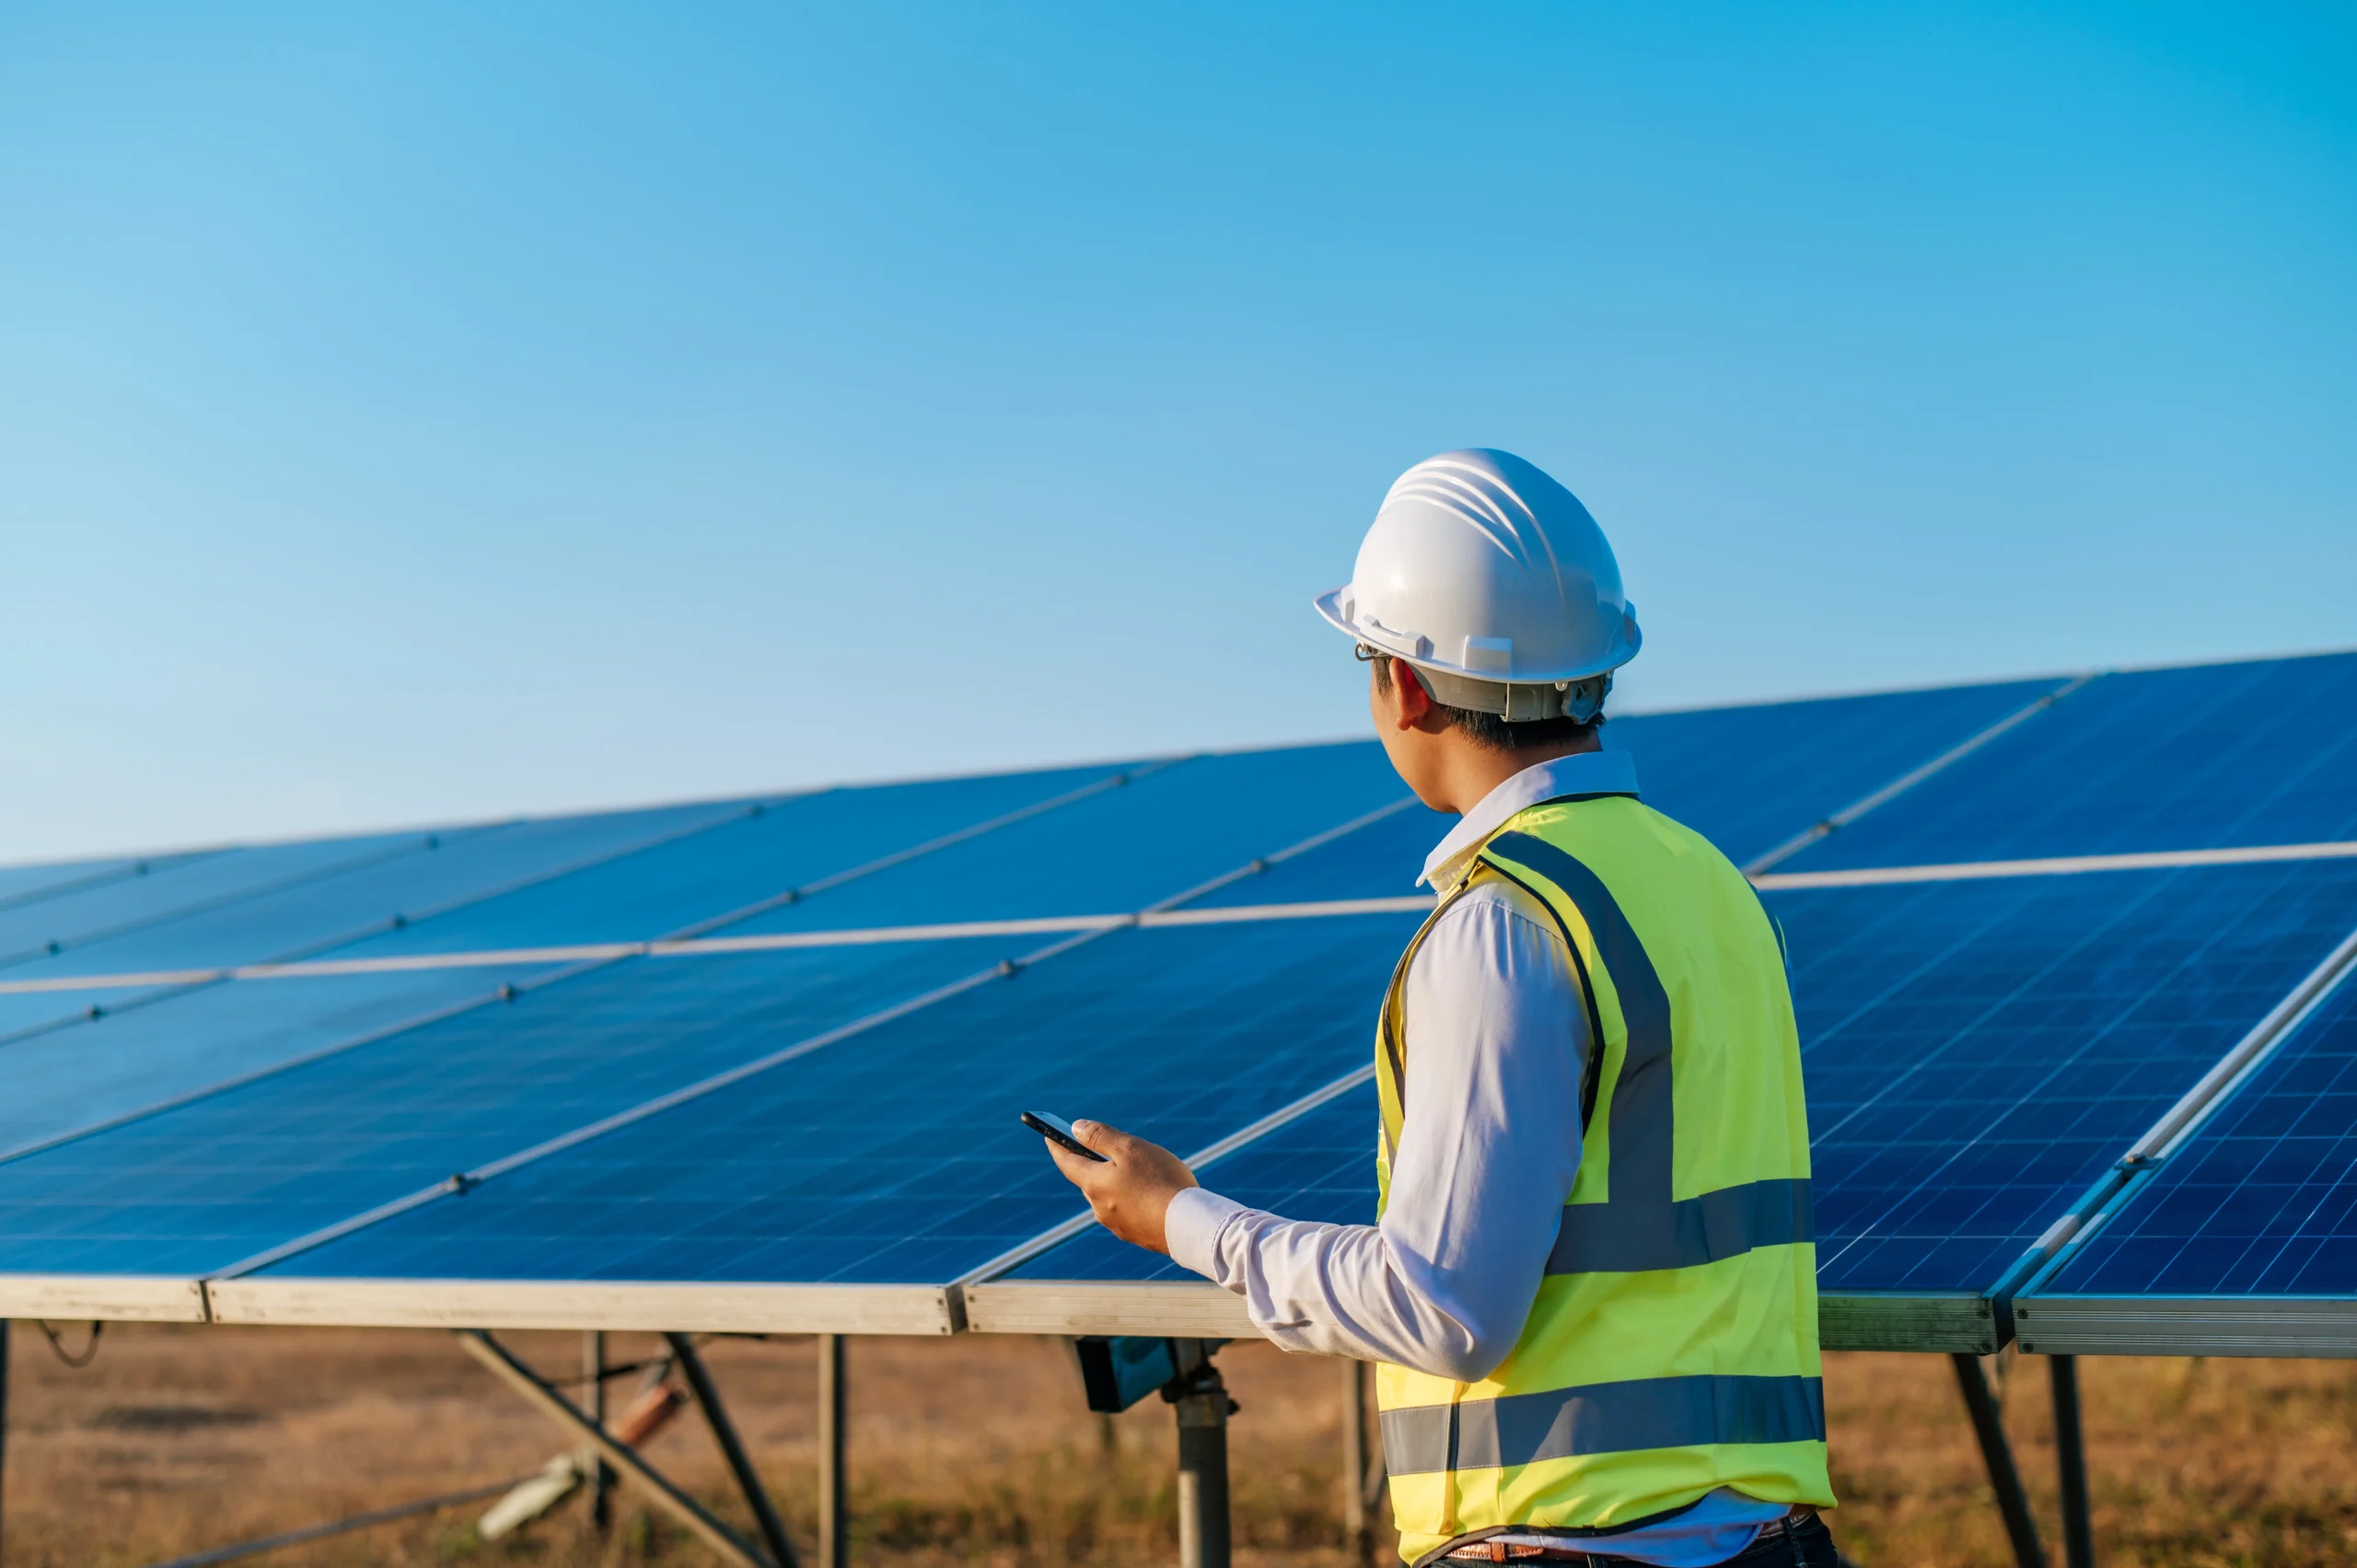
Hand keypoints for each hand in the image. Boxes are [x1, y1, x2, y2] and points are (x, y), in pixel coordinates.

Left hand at [1044, 1120, 1198, 1254]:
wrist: (1190, 1226)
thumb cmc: (1161, 1181)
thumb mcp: (1130, 1148)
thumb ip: (1100, 1136)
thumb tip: (1076, 1128)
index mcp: (1093, 1183)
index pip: (1066, 1161)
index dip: (1056, 1146)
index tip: (1048, 1135)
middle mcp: (1099, 1207)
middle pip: (1088, 1179)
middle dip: (1091, 1163)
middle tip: (1097, 1147)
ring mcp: (1116, 1224)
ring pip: (1108, 1196)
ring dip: (1114, 1182)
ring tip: (1134, 1169)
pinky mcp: (1135, 1234)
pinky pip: (1126, 1210)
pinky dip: (1130, 1198)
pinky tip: (1149, 1193)